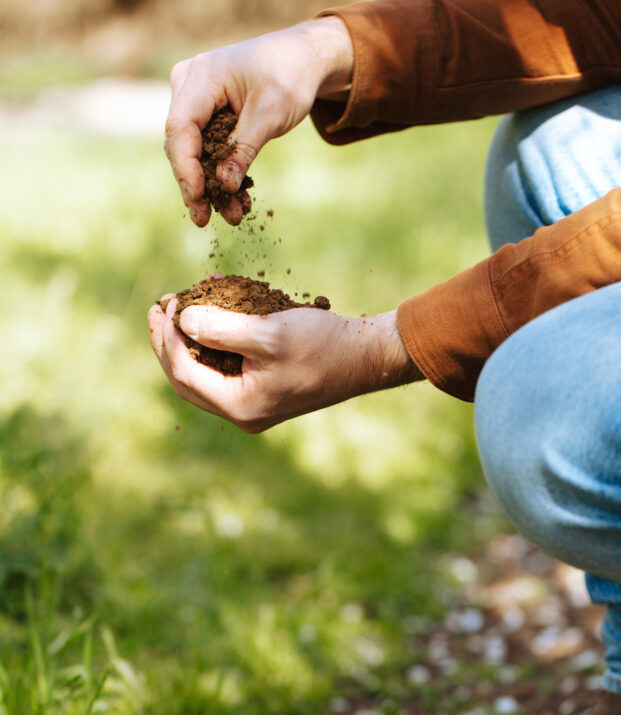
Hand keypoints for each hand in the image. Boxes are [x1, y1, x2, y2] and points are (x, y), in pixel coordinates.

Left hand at [148, 299, 421, 432]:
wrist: (367, 357)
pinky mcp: (264, 389)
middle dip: (168, 342)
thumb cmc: (323, 344)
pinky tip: (212, 314)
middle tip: (159, 306)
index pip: (182, 373)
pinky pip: (226, 368)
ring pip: (203, 374)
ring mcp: (253, 404)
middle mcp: (242, 412)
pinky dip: (214, 342)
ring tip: (177, 307)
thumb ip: (221, 328)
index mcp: (239, 405)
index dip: (167, 337)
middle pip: (186, 379)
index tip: (167, 302)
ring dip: (188, 340)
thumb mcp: (268, 332)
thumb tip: (181, 320)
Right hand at [164, 17, 352, 226]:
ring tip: (233, 217)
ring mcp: (195, 102)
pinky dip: (222, 174)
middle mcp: (189, 87)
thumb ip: (244, 149)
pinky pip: (208, 150)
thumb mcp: (271, 114)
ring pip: (194, 153)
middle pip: (181, 144)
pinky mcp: (207, 116)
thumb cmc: (289, 75)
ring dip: (211, 186)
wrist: (302, 59)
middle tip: (203, 220)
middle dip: (195, 185)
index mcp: (201, 77)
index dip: (186, 166)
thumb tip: (223, 186)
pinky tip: (237, 200)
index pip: (180, 127)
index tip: (198, 196)